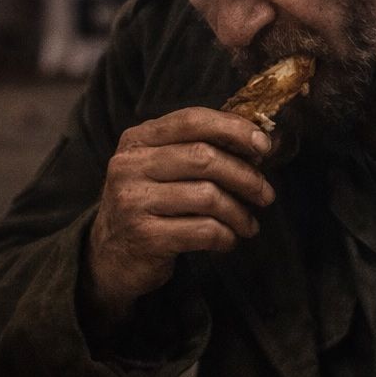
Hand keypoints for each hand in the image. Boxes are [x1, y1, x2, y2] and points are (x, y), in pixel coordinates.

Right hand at [84, 108, 274, 320]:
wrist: (109, 256)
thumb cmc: (149, 206)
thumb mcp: (161, 168)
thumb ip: (198, 149)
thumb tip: (258, 142)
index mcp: (138, 139)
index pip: (191, 120)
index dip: (233, 129)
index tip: (264, 146)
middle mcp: (130, 166)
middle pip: (204, 158)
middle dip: (246, 177)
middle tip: (266, 195)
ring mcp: (133, 201)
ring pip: (208, 197)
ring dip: (239, 213)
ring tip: (248, 224)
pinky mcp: (145, 236)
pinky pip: (203, 231)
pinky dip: (226, 236)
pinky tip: (229, 240)